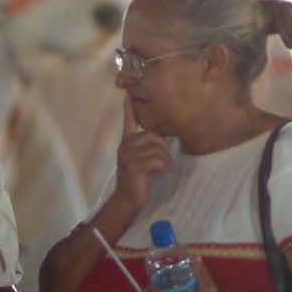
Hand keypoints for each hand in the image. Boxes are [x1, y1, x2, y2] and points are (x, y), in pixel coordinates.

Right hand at [108, 95, 172, 212]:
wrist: (127, 198)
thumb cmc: (139, 178)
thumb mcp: (143, 159)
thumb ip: (149, 146)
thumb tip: (165, 136)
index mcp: (127, 142)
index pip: (128, 121)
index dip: (129, 107)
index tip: (128, 93)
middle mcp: (125, 146)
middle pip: (153, 136)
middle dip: (164, 148)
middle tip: (164, 162)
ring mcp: (128, 156)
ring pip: (157, 148)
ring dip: (166, 160)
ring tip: (163, 168)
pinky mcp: (133, 166)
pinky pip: (157, 160)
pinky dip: (164, 167)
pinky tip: (161, 172)